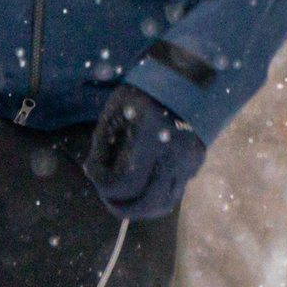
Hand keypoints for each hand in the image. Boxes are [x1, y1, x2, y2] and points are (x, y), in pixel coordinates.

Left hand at [83, 85, 205, 219]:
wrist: (188, 78)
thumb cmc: (145, 90)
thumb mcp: (116, 109)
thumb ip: (103, 142)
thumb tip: (92, 173)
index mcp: (151, 135)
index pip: (123, 181)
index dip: (101, 182)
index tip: (90, 169)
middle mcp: (174, 154)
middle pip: (146, 203)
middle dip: (120, 205)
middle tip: (105, 196)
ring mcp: (189, 162)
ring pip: (163, 205)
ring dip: (139, 207)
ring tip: (122, 195)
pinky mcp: (196, 164)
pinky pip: (173, 193)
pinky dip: (154, 197)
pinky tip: (141, 184)